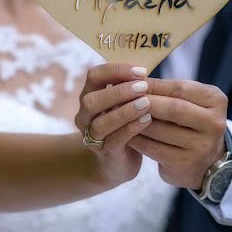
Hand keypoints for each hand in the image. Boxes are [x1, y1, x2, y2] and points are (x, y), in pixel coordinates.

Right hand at [75, 63, 153, 185]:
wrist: (117, 161)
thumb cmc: (124, 124)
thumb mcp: (123, 102)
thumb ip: (129, 87)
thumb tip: (145, 71)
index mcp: (89, 95)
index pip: (94, 75)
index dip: (116, 70)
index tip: (141, 71)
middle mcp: (85, 115)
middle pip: (91, 100)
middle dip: (118, 92)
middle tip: (143, 87)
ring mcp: (92, 136)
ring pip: (100, 123)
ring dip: (125, 111)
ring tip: (146, 104)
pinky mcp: (104, 153)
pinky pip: (114, 140)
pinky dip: (131, 128)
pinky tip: (147, 120)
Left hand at [126, 79, 227, 189]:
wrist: (207, 161)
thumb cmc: (191, 121)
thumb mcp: (189, 102)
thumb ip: (168, 91)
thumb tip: (132, 79)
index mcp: (216, 101)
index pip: (180, 88)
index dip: (153, 85)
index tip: (132, 81)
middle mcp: (214, 124)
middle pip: (173, 108)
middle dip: (145, 102)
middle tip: (123, 97)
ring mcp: (201, 146)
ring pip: (160, 130)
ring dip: (136, 120)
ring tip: (120, 113)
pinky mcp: (185, 164)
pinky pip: (153, 148)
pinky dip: (137, 139)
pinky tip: (126, 133)